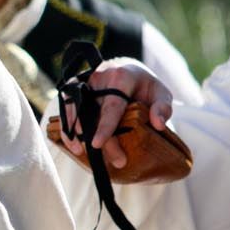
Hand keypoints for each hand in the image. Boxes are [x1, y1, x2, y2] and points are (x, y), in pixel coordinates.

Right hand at [57, 58, 170, 172]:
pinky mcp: (74, 88)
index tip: (97, 144)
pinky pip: (67, 110)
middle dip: (103, 140)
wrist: (125, 69)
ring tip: (85, 154)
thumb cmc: (144, 85)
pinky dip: (68, 129)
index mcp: (120, 77)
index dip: (104, 127)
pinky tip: (74, 145)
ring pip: (76, 112)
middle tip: (119, 161)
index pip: (111, 106)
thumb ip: (163, 106)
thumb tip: (158, 124)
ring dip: (78, 135)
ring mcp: (84, 82)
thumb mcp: (161, 92)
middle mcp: (99, 77)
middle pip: (95, 114)